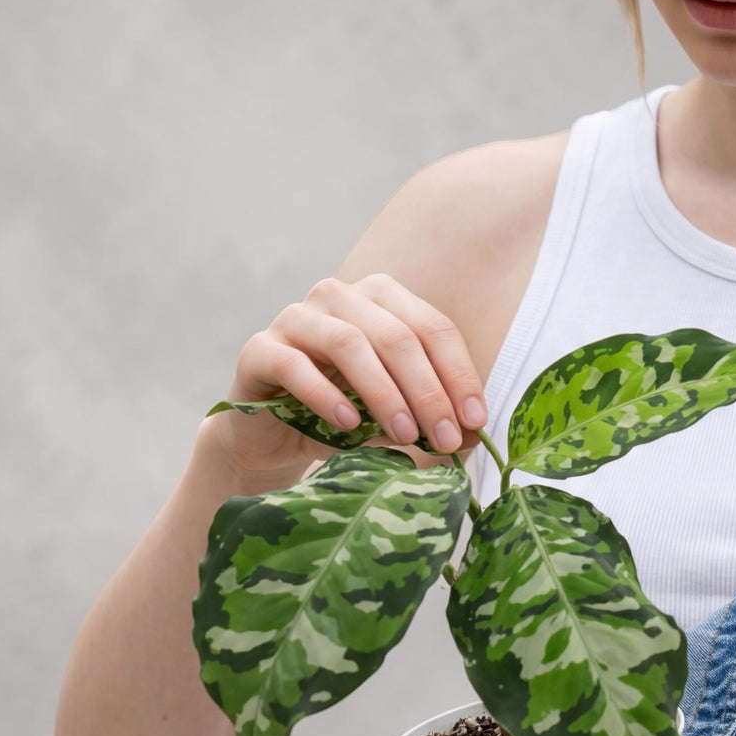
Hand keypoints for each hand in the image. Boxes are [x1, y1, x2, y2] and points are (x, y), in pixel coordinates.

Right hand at [207, 273, 486, 480]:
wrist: (271, 435)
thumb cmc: (343, 416)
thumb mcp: (395, 417)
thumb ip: (430, 418)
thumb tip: (476, 436)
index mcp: (383, 299)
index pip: (433, 329)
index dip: (459, 375)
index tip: (476, 421)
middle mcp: (340, 296)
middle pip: (397, 337)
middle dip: (428, 392)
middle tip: (445, 439)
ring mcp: (296, 318)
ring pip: (350, 344)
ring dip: (384, 394)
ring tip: (404, 435)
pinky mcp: (259, 349)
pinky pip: (295, 365)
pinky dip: (326, 395)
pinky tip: (348, 424)